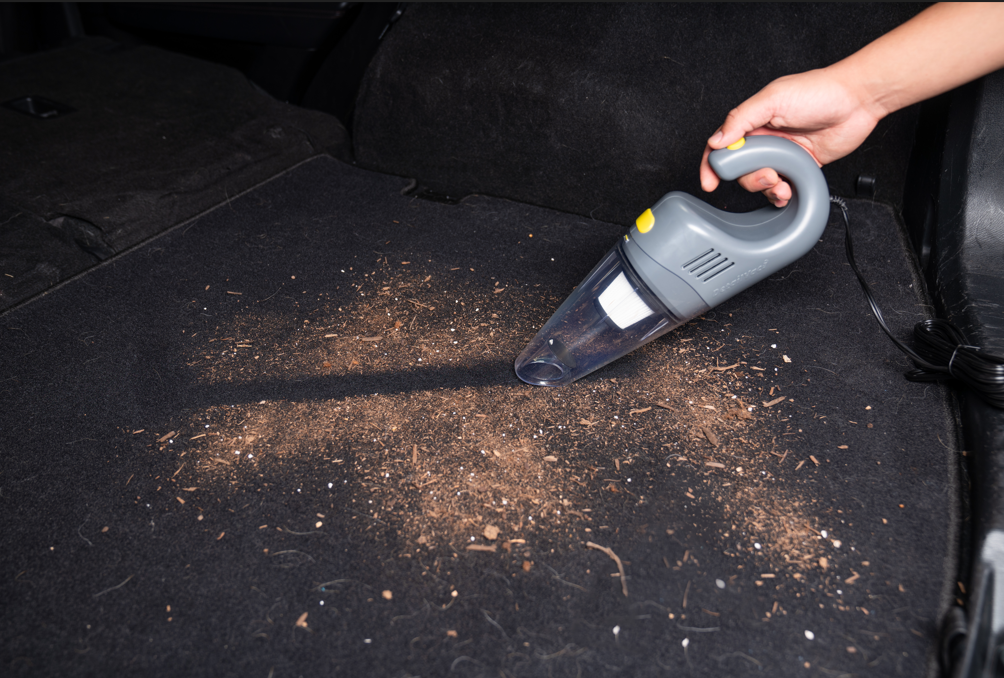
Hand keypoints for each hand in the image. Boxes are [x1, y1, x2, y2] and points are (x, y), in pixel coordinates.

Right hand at [699, 68, 882, 206]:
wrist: (858, 101)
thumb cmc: (819, 91)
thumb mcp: (773, 99)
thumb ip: (741, 119)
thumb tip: (717, 141)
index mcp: (753, 120)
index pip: (722, 145)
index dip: (713, 165)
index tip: (710, 182)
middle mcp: (765, 138)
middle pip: (741, 169)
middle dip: (750, 178)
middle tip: (768, 176)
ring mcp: (782, 153)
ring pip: (761, 180)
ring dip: (767, 188)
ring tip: (782, 185)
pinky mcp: (800, 164)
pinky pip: (783, 185)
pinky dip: (781, 194)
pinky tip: (788, 191)